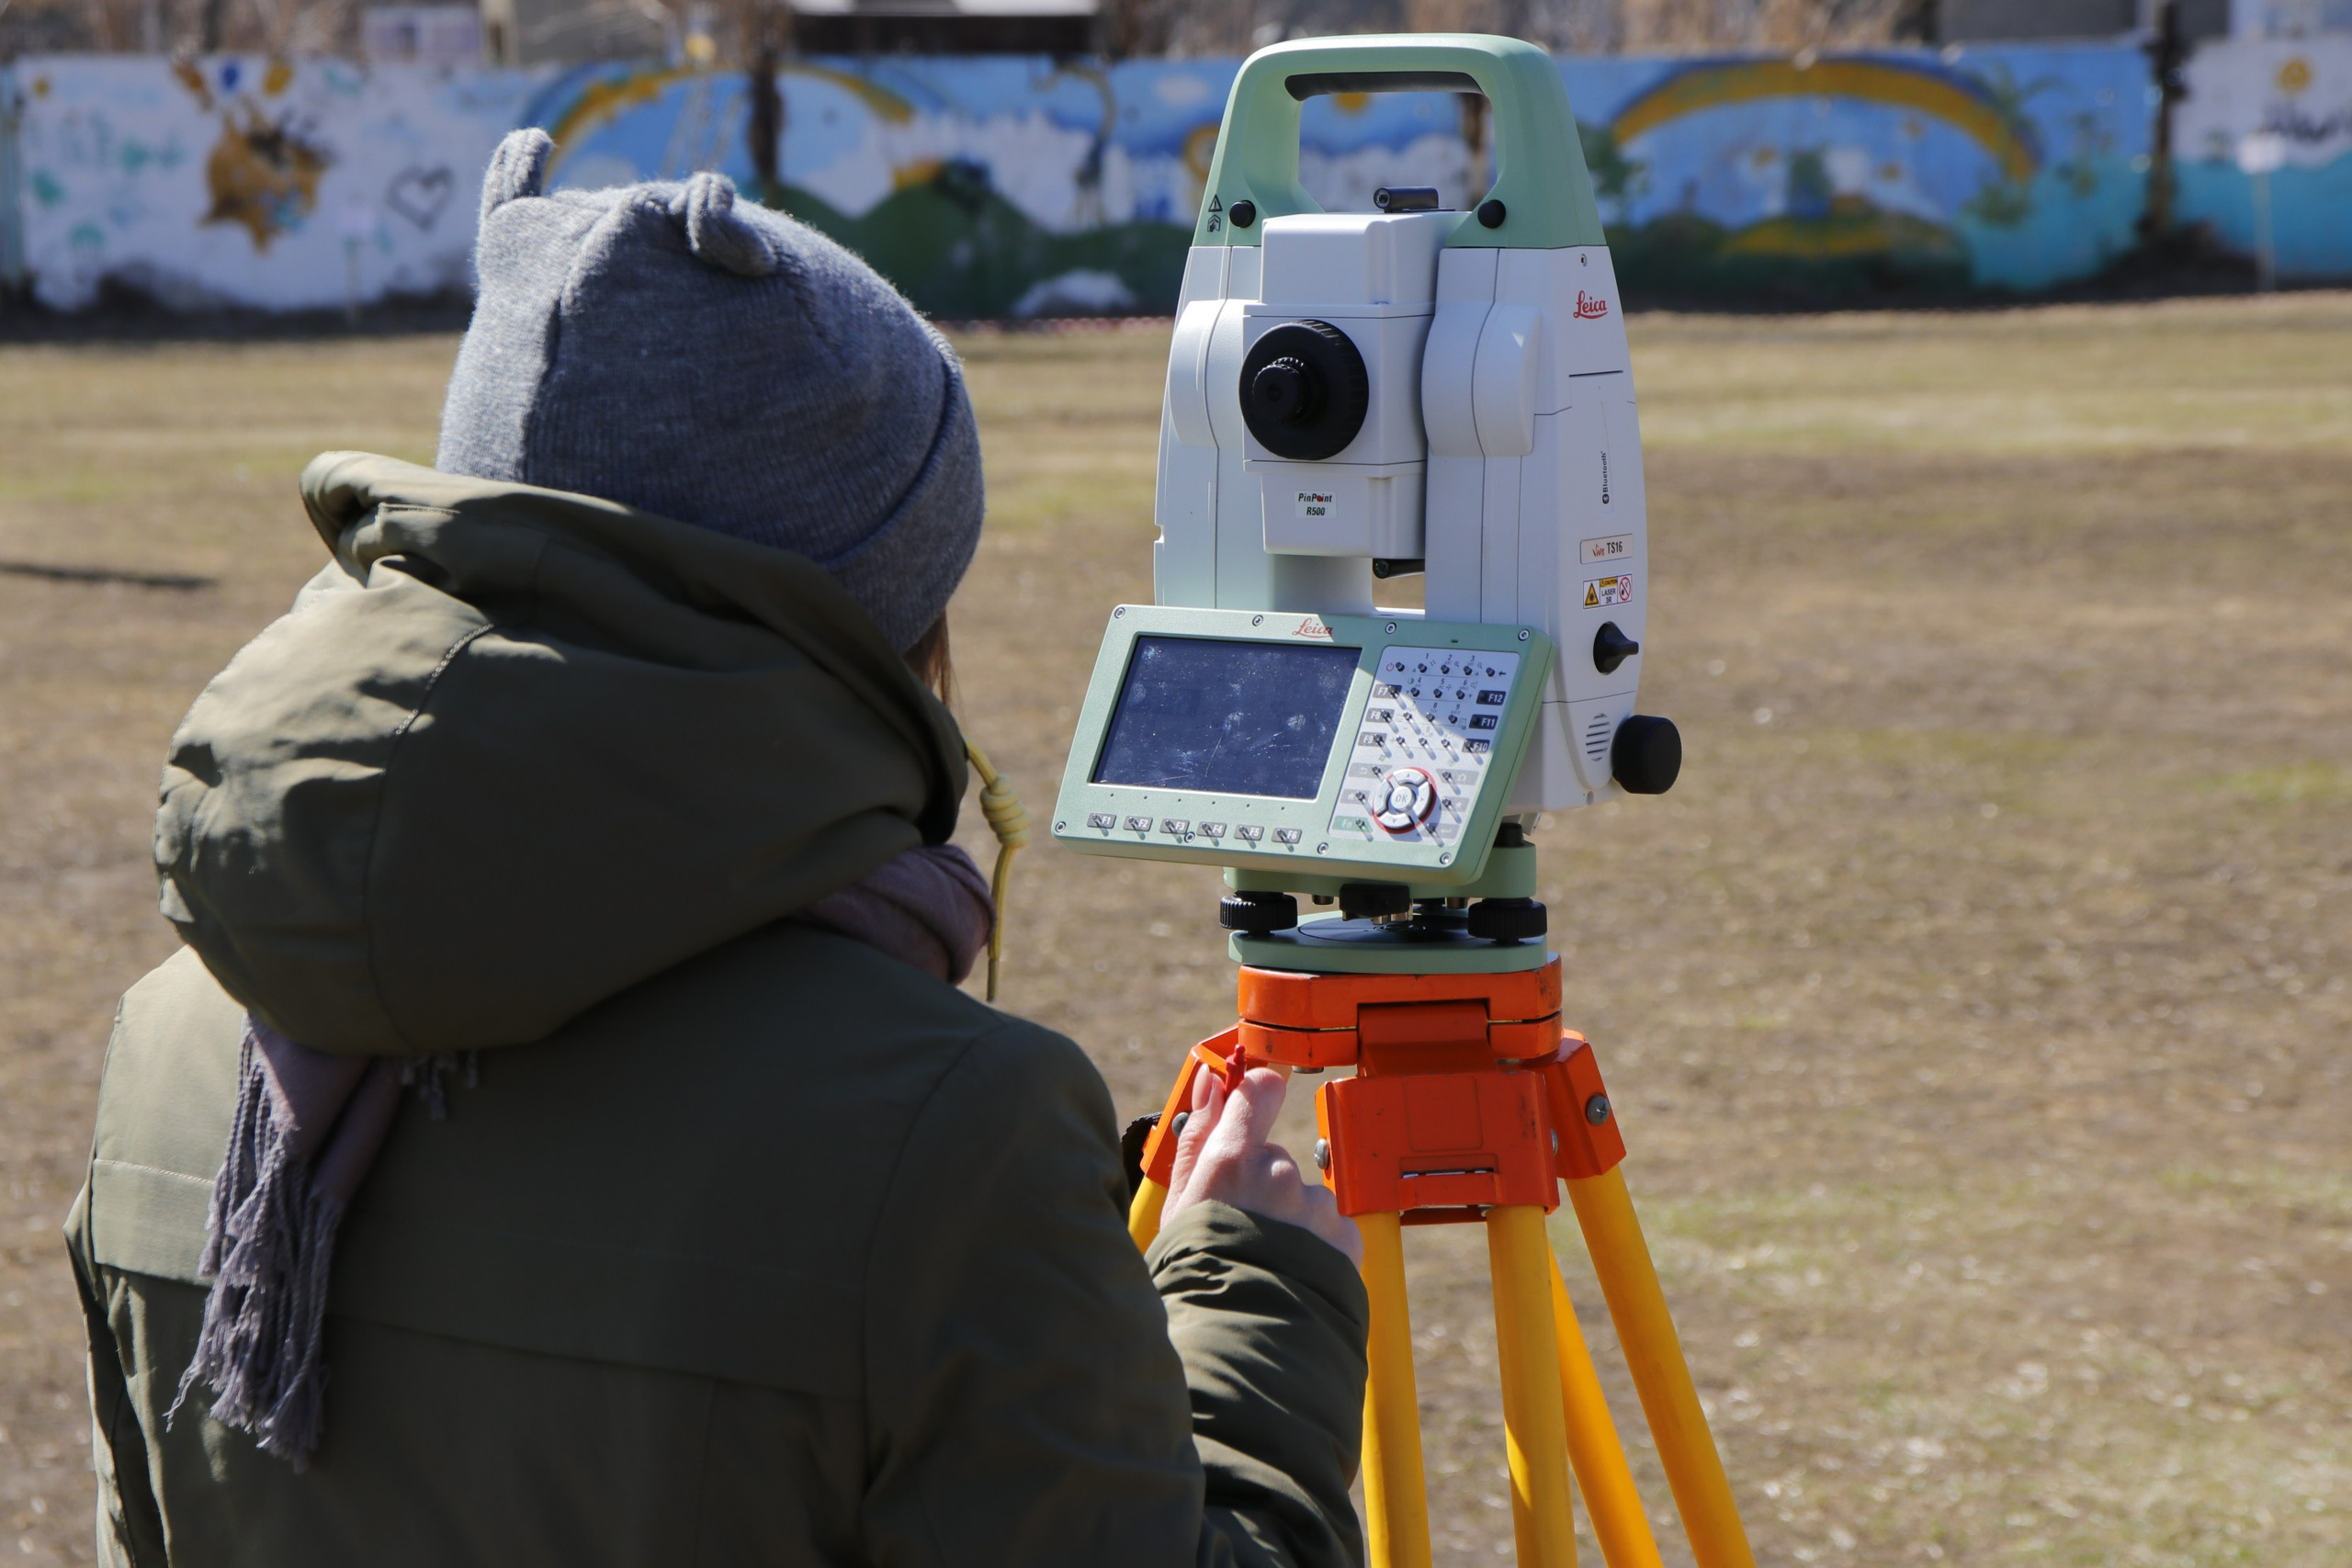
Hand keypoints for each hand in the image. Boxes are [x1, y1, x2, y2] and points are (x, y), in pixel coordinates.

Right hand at [1161, 1064, 1362, 1267]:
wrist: (1241, 1344)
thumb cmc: (1195, 1276)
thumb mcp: (1178, 1205)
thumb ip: (1196, 1137)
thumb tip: (1209, 1082)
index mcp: (1230, 1162)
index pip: (1256, 1094)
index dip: (1255, 1097)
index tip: (1252, 1103)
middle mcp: (1278, 1175)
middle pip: (1272, 1160)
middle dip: (1259, 1187)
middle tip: (1238, 1231)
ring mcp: (1315, 1207)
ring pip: (1302, 1199)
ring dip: (1289, 1222)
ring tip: (1264, 1264)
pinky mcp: (1344, 1237)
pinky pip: (1329, 1229)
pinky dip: (1315, 1247)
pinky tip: (1291, 1275)